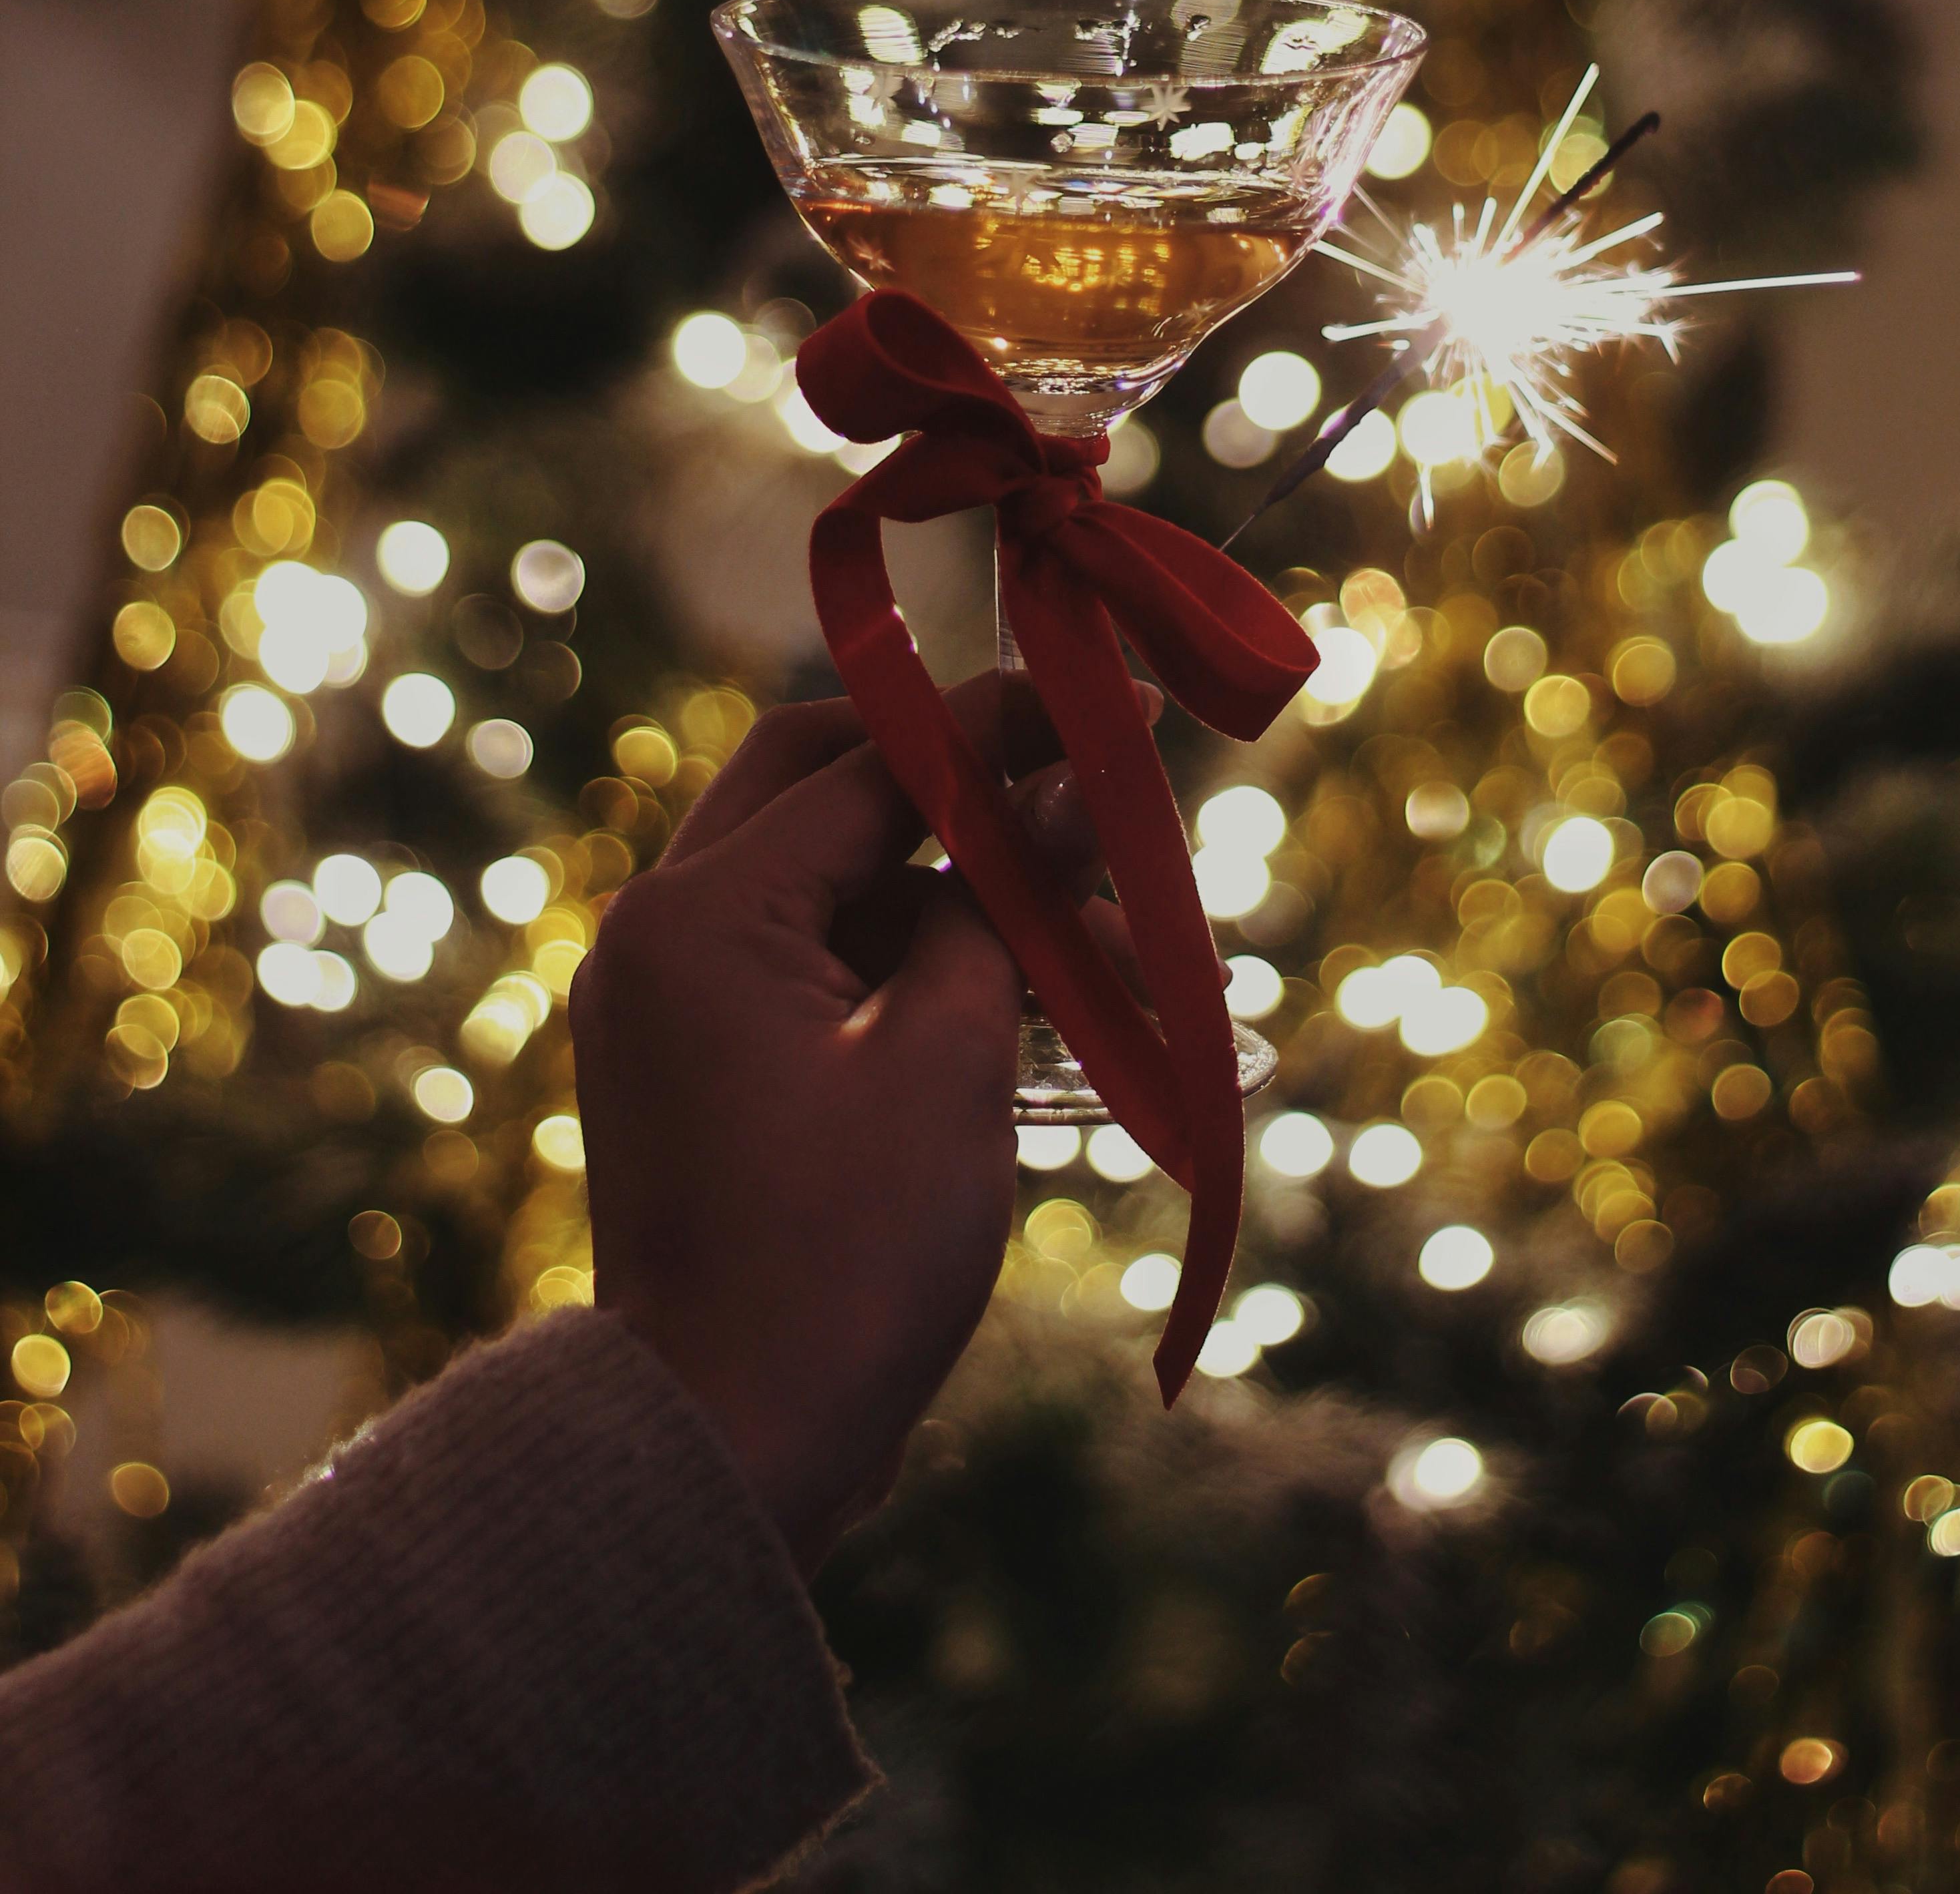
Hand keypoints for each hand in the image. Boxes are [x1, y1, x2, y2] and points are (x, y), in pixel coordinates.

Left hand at [572, 675, 1089, 1573]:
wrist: (725, 1453)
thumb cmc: (842, 1258)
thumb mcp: (949, 1059)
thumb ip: (1004, 904)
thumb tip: (1065, 789)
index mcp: (702, 913)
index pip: (873, 762)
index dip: (1006, 725)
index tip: (1113, 696)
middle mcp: (658, 933)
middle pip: (826, 786)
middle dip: (964, 780)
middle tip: (1083, 778)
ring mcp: (666, 1002)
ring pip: (829, 879)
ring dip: (956, 884)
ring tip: (1107, 927)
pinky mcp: (697, 1066)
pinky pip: (812, 961)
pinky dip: (912, 957)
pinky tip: (1031, 984)